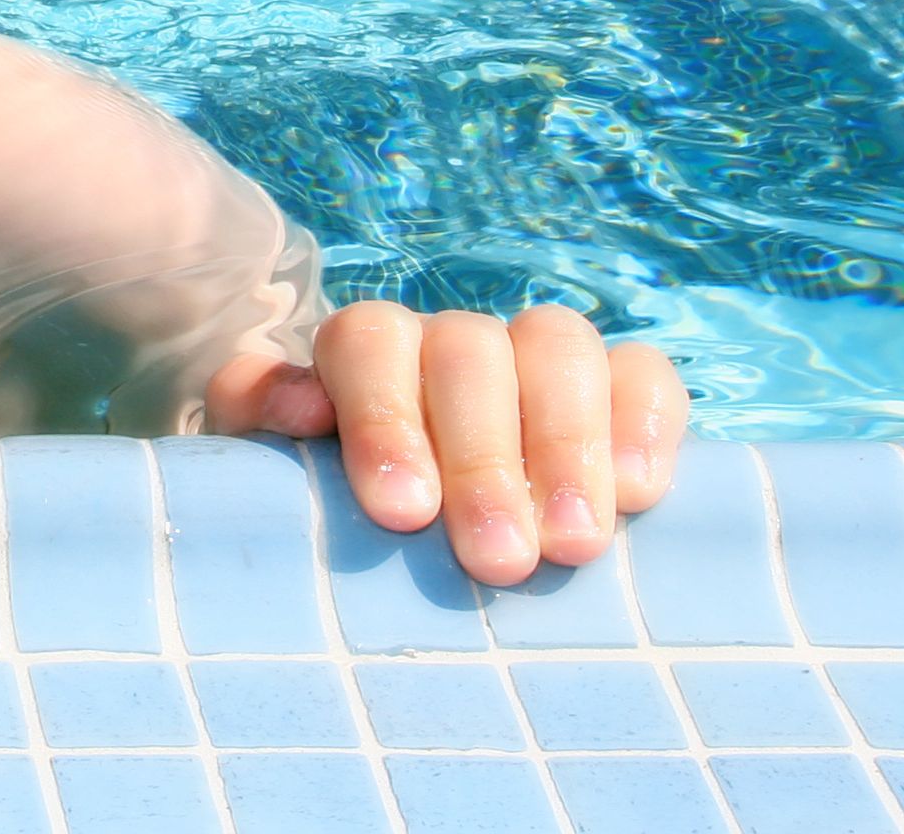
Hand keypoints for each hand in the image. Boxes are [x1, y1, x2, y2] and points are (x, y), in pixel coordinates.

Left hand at [210, 302, 686, 585]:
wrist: (405, 527)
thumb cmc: (335, 509)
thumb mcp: (272, 470)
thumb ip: (259, 417)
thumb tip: (299, 408)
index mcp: (366, 350)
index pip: (370, 343)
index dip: (384, 418)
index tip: (402, 514)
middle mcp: (452, 341)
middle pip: (471, 353)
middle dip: (485, 461)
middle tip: (498, 561)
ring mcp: (536, 357)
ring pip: (558, 348)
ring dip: (567, 447)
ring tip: (572, 545)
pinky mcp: (617, 389)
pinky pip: (643, 374)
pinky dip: (643, 424)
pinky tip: (639, 493)